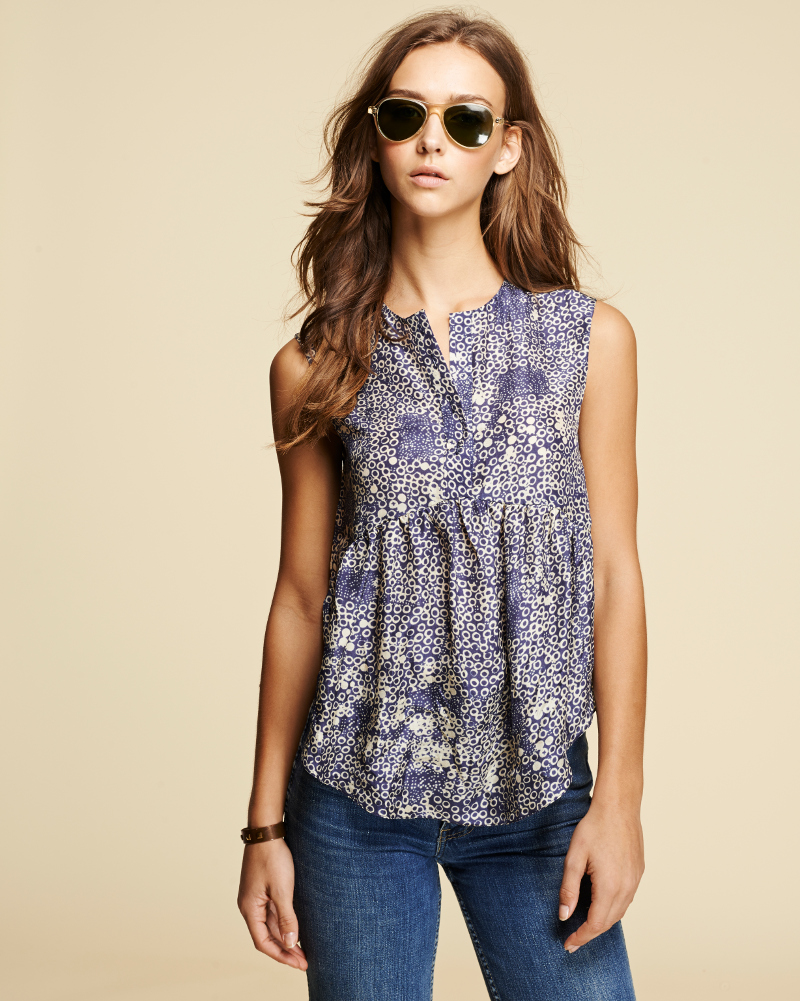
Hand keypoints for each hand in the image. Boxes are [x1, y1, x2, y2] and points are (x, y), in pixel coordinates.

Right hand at [237, 838, 307, 969]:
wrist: (267, 831)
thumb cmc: (273, 858)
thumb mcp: (282, 889)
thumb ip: (285, 917)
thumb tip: (289, 942)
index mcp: (249, 909)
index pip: (263, 942)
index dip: (281, 955)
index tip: (299, 963)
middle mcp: (250, 906)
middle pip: (267, 936)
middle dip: (285, 950)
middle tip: (305, 961)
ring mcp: (256, 898)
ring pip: (270, 925)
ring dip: (285, 937)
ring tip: (303, 949)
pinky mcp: (263, 889)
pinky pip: (273, 913)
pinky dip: (284, 923)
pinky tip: (296, 928)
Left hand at [558, 798, 643, 952]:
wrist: (619, 807)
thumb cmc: (594, 827)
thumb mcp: (574, 857)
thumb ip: (569, 888)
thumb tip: (564, 915)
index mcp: (610, 887)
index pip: (595, 924)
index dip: (581, 937)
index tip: (568, 944)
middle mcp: (626, 888)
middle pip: (608, 922)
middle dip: (590, 934)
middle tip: (573, 940)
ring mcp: (635, 881)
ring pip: (619, 913)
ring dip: (602, 923)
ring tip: (585, 926)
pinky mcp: (638, 873)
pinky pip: (626, 900)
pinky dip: (613, 909)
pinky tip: (602, 905)